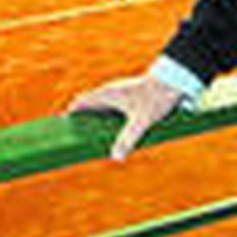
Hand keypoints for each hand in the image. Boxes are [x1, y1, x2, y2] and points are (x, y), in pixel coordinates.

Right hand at [66, 75, 183, 160]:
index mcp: (106, 94)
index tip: (61, 131)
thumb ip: (128, 138)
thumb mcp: (142, 121)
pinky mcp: (129, 97)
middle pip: (88, 107)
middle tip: (77, 141)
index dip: (69, 116)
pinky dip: (108, 121)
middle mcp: (110, 92)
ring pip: (100, 109)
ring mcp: (119, 94)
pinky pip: (112, 110)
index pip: (79, 103)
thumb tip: (115, 157)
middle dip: (82, 123)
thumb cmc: (157, 97)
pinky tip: (114, 134)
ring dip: (96, 122)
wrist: (175, 79)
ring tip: (94, 141)